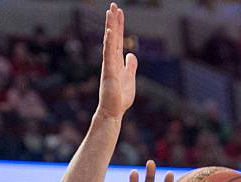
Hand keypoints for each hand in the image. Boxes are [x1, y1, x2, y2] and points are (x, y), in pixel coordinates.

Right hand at [96, 3, 136, 119]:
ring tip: (110, 12)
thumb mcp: (130, 78)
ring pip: (109, 42)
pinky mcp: (108, 73)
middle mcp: (111, 61)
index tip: (119, 12)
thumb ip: (130, 66)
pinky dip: (108, 43)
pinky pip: (108, 55)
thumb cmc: (120, 98)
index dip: (119, 26)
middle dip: (113, 21)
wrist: (113, 112)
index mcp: (116, 61)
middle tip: (113, 5)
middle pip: (112, 37)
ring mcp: (108, 66)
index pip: (118, 40)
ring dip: (110, 27)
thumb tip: (131, 55)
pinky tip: (109, 32)